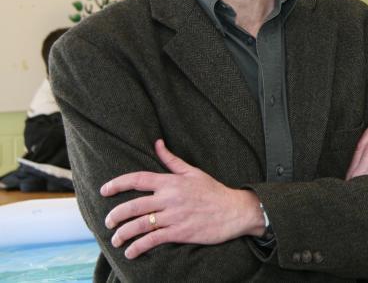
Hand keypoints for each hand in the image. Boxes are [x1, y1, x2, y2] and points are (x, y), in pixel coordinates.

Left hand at [101, 139, 262, 259]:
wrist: (235, 210)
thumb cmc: (214, 191)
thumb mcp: (193, 172)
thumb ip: (172, 160)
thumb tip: (157, 143)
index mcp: (172, 182)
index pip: (138, 179)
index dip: (117, 184)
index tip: (104, 190)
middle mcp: (170, 198)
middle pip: (134, 205)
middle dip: (115, 215)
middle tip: (107, 222)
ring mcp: (175, 216)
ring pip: (140, 225)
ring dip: (123, 234)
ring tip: (116, 240)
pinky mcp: (180, 232)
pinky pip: (153, 240)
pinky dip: (138, 247)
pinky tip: (131, 252)